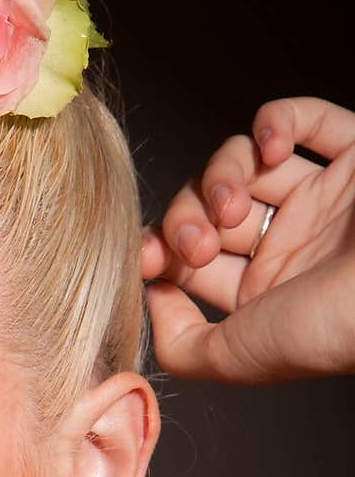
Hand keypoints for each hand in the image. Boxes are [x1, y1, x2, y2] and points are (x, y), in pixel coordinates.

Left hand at [140, 96, 354, 382]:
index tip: (147, 258)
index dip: (161, 252)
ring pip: (245, 161)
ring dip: (221, 174)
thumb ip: (181, 345)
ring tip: (234, 204)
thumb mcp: (235, 358)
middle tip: (199, 242)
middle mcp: (292, 245)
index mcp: (265, 294)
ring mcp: (324, 198)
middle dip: (187, 218)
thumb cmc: (328, 329)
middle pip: (209, 208)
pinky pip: (306, 119)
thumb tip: (150, 300)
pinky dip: (276, 122)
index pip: (191, 260)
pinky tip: (271, 149)